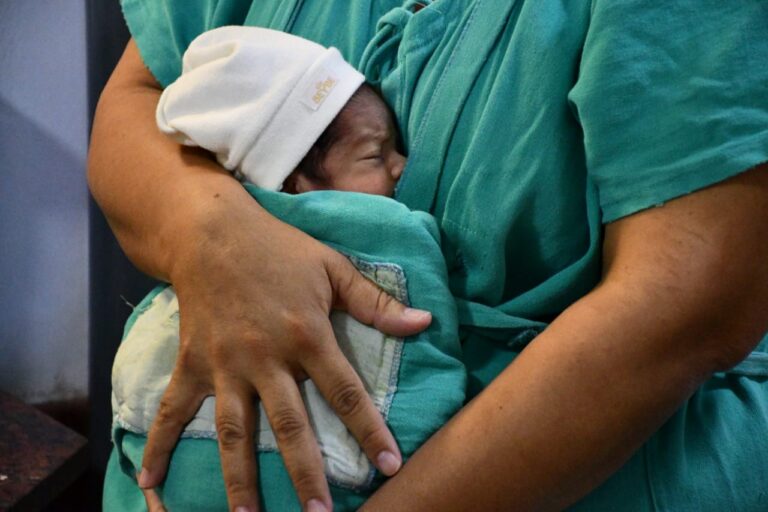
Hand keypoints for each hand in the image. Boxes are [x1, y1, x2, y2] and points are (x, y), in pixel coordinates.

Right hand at [135, 189, 431, 511]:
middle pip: (289, 425)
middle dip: (306, 473)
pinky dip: (158, 445)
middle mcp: (265, 358)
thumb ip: (376, 302)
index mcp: (306, 335)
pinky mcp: (191, 364)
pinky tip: (150, 484)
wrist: (212, 232)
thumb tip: (425, 322)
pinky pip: (172, 409)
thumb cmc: (280, 249)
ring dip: (238, 478)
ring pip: (232, 431)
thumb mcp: (333, 267)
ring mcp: (224, 365)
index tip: (389, 467)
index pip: (345, 392)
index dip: (370, 431)